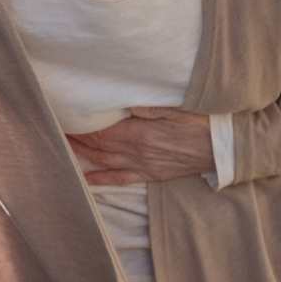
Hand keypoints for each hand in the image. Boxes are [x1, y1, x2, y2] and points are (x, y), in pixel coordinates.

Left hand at [66, 107, 214, 185]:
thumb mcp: (176, 106)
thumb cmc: (203, 122)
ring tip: (64, 146)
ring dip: (82, 154)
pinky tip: (85, 179)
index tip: (64, 117)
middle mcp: (136, 152)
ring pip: (103, 161)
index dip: (80, 126)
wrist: (224, 149)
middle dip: (75, 138)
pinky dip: (100, 180)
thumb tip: (122, 101)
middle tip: (56, 128)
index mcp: (139, 134)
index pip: (100, 131)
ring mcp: (142, 165)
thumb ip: (147, 104)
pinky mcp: (150, 174)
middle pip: (97, 146)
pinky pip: (119, 179)